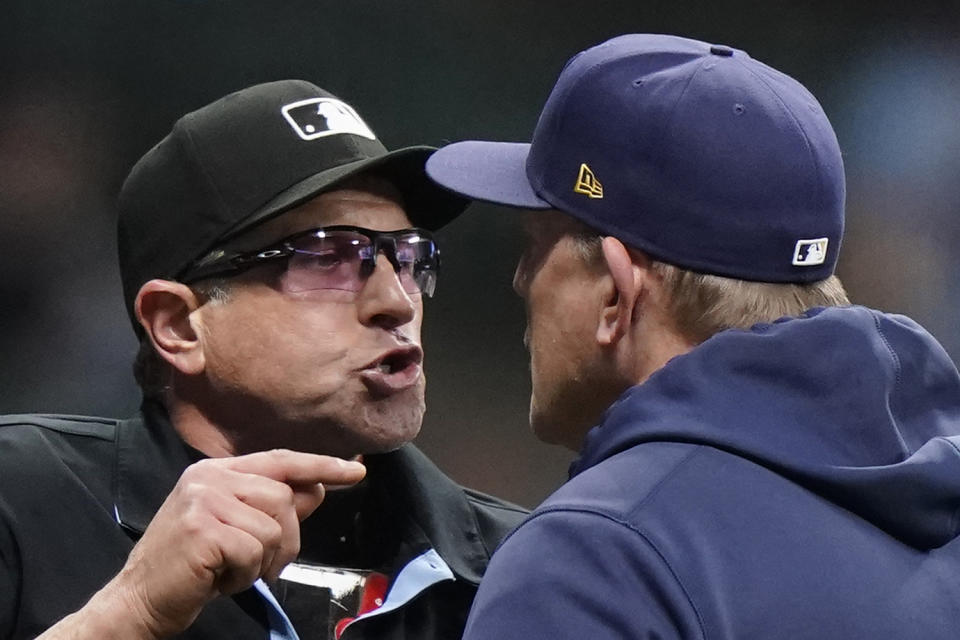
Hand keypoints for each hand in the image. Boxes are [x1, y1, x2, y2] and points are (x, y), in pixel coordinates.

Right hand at [46, 449, 365, 638]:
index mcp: (217, 471)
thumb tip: (317, 488)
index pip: (282, 459)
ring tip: (231, 570)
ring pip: (274, 527)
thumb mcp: (236, 530)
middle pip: (284, 498)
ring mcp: (203, 500)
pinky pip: (255, 552)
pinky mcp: (203, 529)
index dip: (322, 465)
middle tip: (259, 565)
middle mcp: (209, 477)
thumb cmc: (191, 567)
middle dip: (285, 540)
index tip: (358, 469)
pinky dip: (245, 575)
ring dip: (262, 561)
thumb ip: (275, 507)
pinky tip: (220, 579)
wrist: (138, 600)